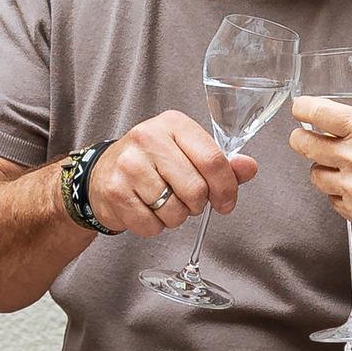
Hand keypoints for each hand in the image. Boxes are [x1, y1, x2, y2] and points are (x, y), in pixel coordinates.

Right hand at [83, 110, 257, 239]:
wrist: (102, 174)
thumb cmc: (151, 163)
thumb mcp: (186, 153)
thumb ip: (220, 163)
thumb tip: (249, 167)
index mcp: (173, 123)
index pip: (213, 160)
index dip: (226, 189)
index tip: (226, 203)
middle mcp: (148, 137)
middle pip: (196, 190)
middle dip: (197, 205)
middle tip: (186, 200)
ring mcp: (129, 164)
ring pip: (174, 211)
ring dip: (175, 218)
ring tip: (163, 204)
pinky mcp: (115, 190)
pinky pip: (151, 225)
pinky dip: (154, 226)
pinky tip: (146, 210)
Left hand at [289, 98, 351, 267]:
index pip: (320, 113)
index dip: (304, 108)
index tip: (300, 108)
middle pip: (304, 145)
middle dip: (300, 138)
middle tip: (303, 137)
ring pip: (315, 175)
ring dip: (323, 169)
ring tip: (341, 168)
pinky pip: (332, 199)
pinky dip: (339, 194)